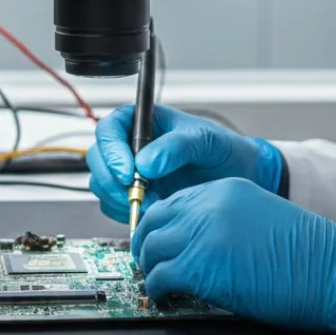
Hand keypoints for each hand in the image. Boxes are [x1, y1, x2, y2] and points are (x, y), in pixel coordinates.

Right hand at [86, 105, 284, 222]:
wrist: (238, 179)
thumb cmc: (223, 151)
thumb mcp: (206, 140)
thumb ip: (177, 146)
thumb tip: (145, 162)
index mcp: (143, 122)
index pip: (108, 129)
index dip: (111, 151)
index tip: (129, 173)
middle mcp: (130, 145)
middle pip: (97, 158)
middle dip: (113, 180)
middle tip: (139, 195)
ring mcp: (129, 172)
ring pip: (101, 184)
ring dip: (120, 198)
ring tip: (154, 202)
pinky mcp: (133, 196)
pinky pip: (112, 206)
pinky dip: (126, 212)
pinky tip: (152, 211)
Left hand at [132, 177, 335, 334]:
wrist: (333, 270)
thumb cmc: (308, 254)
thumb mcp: (260, 217)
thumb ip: (225, 220)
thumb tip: (198, 244)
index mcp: (225, 189)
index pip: (174, 201)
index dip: (161, 225)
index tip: (157, 241)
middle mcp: (209, 205)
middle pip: (155, 220)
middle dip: (146, 243)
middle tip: (148, 263)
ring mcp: (202, 233)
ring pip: (151, 248)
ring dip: (150, 268)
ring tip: (157, 284)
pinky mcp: (200, 266)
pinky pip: (160, 277)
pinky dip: (157, 290)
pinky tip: (166, 299)